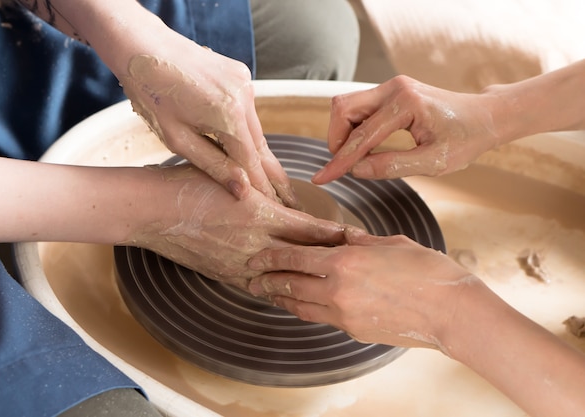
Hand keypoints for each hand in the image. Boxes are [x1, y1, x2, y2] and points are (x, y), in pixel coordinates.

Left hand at [118, 48, 296, 207]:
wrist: (144, 46)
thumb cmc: (152, 92)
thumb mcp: (177, 138)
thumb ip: (212, 165)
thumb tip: (242, 190)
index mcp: (228, 116)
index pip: (252, 163)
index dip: (264, 189)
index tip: (276, 209)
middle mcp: (244, 98)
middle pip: (262, 147)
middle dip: (274, 176)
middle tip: (292, 202)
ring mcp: (245, 84)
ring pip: (256, 129)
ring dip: (259, 153)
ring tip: (273, 183)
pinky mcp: (241, 75)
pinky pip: (248, 111)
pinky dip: (246, 129)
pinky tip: (246, 147)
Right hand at [126, 164, 345, 288]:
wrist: (151, 210)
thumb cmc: (189, 183)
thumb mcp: (233, 176)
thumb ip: (264, 190)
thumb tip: (288, 200)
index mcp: (260, 216)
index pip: (310, 230)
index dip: (336, 235)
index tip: (356, 237)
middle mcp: (254, 245)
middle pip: (303, 258)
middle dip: (331, 260)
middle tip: (355, 263)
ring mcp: (238, 265)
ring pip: (284, 278)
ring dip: (307, 278)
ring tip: (330, 281)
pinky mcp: (224, 276)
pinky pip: (259, 287)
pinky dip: (278, 289)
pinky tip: (291, 290)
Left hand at [248, 233, 475, 349]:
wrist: (452, 313)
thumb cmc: (428, 272)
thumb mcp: (392, 243)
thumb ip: (361, 240)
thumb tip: (344, 236)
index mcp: (345, 261)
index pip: (295, 258)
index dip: (271, 258)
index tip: (255, 259)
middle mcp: (337, 289)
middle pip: (290, 285)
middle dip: (267, 282)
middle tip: (251, 280)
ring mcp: (345, 314)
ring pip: (301, 306)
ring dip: (282, 300)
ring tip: (269, 295)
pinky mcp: (354, 331)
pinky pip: (322, 318)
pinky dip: (307, 310)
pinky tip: (304, 306)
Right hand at [312, 75, 501, 182]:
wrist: (484, 117)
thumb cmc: (465, 140)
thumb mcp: (433, 163)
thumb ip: (392, 166)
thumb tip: (356, 170)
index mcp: (406, 104)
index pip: (361, 136)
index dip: (339, 161)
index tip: (321, 179)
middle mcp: (395, 89)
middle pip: (343, 108)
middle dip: (335, 139)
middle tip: (343, 166)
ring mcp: (392, 87)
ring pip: (346, 106)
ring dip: (343, 133)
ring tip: (357, 158)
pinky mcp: (391, 91)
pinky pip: (358, 107)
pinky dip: (354, 128)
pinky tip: (365, 147)